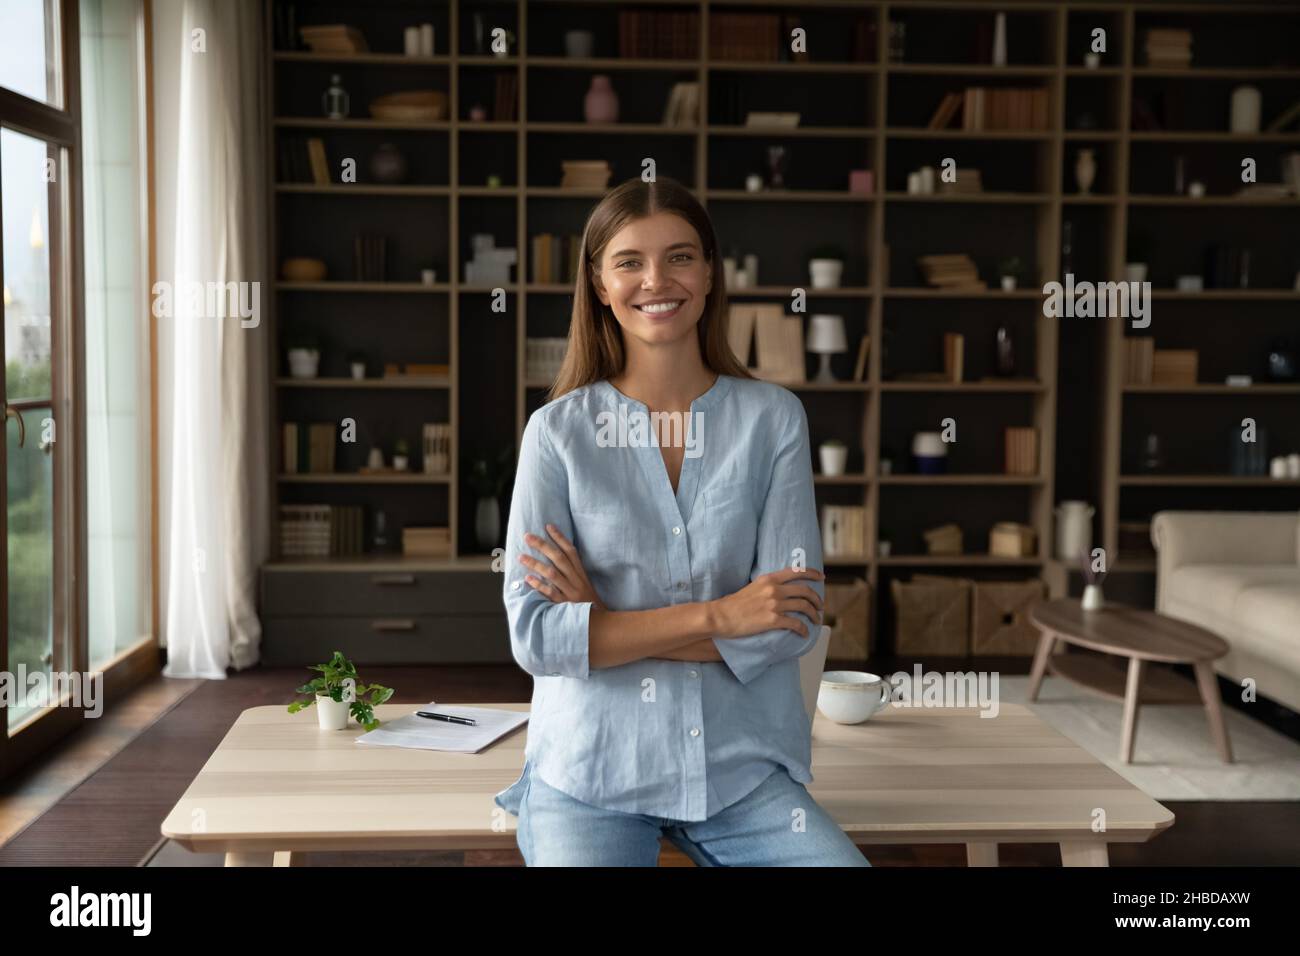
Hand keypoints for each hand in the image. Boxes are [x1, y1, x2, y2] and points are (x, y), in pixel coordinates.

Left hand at [519, 524, 606, 609]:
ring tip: (521, 556)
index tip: (548, 526)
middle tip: (527, 536)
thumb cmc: (588, 603)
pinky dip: (539, 585)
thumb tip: (555, 558)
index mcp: (581, 573)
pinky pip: (551, 593)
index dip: (560, 538)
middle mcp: (576, 580)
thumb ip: (572, 572)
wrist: (601, 623)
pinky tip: (528, 579)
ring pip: (553, 574)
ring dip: (536, 564)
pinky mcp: (565, 605)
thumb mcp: (584, 584)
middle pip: (559, 558)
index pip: (570, 551)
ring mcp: (571, 592)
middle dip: (542, 545)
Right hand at [709, 567, 824, 639]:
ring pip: (804, 607)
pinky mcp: (772, 620)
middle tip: (820, 606)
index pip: (797, 571)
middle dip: (816, 599)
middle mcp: (774, 589)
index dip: (812, 574)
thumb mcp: (753, 587)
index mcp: (769, 579)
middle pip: (805, 591)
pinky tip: (804, 633)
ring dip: (813, 614)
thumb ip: (769, 586)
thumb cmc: (734, 604)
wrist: (721, 616)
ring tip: (815, 620)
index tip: (821, 577)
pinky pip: (796, 624)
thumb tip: (782, 590)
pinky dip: (803, 629)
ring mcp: (774, 604)